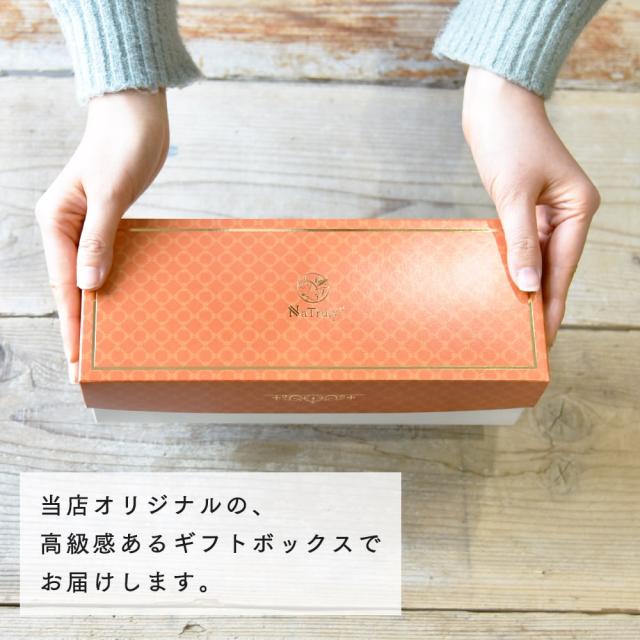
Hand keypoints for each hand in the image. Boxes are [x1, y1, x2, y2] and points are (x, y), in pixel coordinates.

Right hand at [35, 88, 169, 381]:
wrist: (137, 117)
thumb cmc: (121, 146)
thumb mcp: (109, 193)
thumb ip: (98, 239)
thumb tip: (88, 286)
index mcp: (56, 220)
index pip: (64, 283)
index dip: (71, 322)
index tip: (77, 357)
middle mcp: (65, 227)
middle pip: (71, 287)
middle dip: (79, 325)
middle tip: (88, 366)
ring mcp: (85, 227)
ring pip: (87, 278)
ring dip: (95, 310)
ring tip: (103, 344)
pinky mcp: (106, 224)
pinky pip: (105, 262)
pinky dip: (110, 286)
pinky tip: (120, 305)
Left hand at [462, 67, 599, 346]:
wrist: (494, 100)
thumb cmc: (508, 138)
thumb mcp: (514, 193)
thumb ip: (522, 242)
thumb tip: (528, 287)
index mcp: (578, 208)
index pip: (562, 269)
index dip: (550, 305)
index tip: (542, 340)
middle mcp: (568, 212)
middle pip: (554, 268)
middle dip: (540, 302)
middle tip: (527, 342)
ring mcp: (548, 210)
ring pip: (538, 258)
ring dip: (526, 286)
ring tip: (514, 321)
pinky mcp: (526, 206)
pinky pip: (523, 244)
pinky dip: (514, 264)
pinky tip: (504, 285)